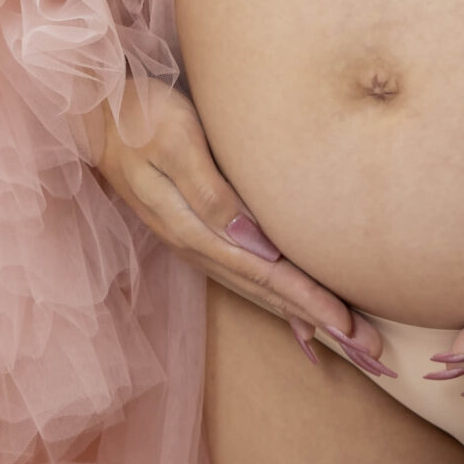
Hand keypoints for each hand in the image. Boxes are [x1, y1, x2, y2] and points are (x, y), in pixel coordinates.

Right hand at [94, 78, 394, 378]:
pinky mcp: (195, 233)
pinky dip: (273, 296)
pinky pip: (243, 275)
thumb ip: (210, 192)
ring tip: (343, 337)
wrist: (95, 115)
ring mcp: (194, 242)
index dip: (306, 299)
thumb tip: (251, 241)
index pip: (263, 272)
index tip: (347, 325)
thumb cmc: (140, 116)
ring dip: (299, 313)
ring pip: (255, 288)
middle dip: (315, 319)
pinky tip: (292, 311)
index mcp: (194, 228)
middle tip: (368, 348)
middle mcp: (196, 245)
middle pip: (264, 290)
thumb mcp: (175, 142)